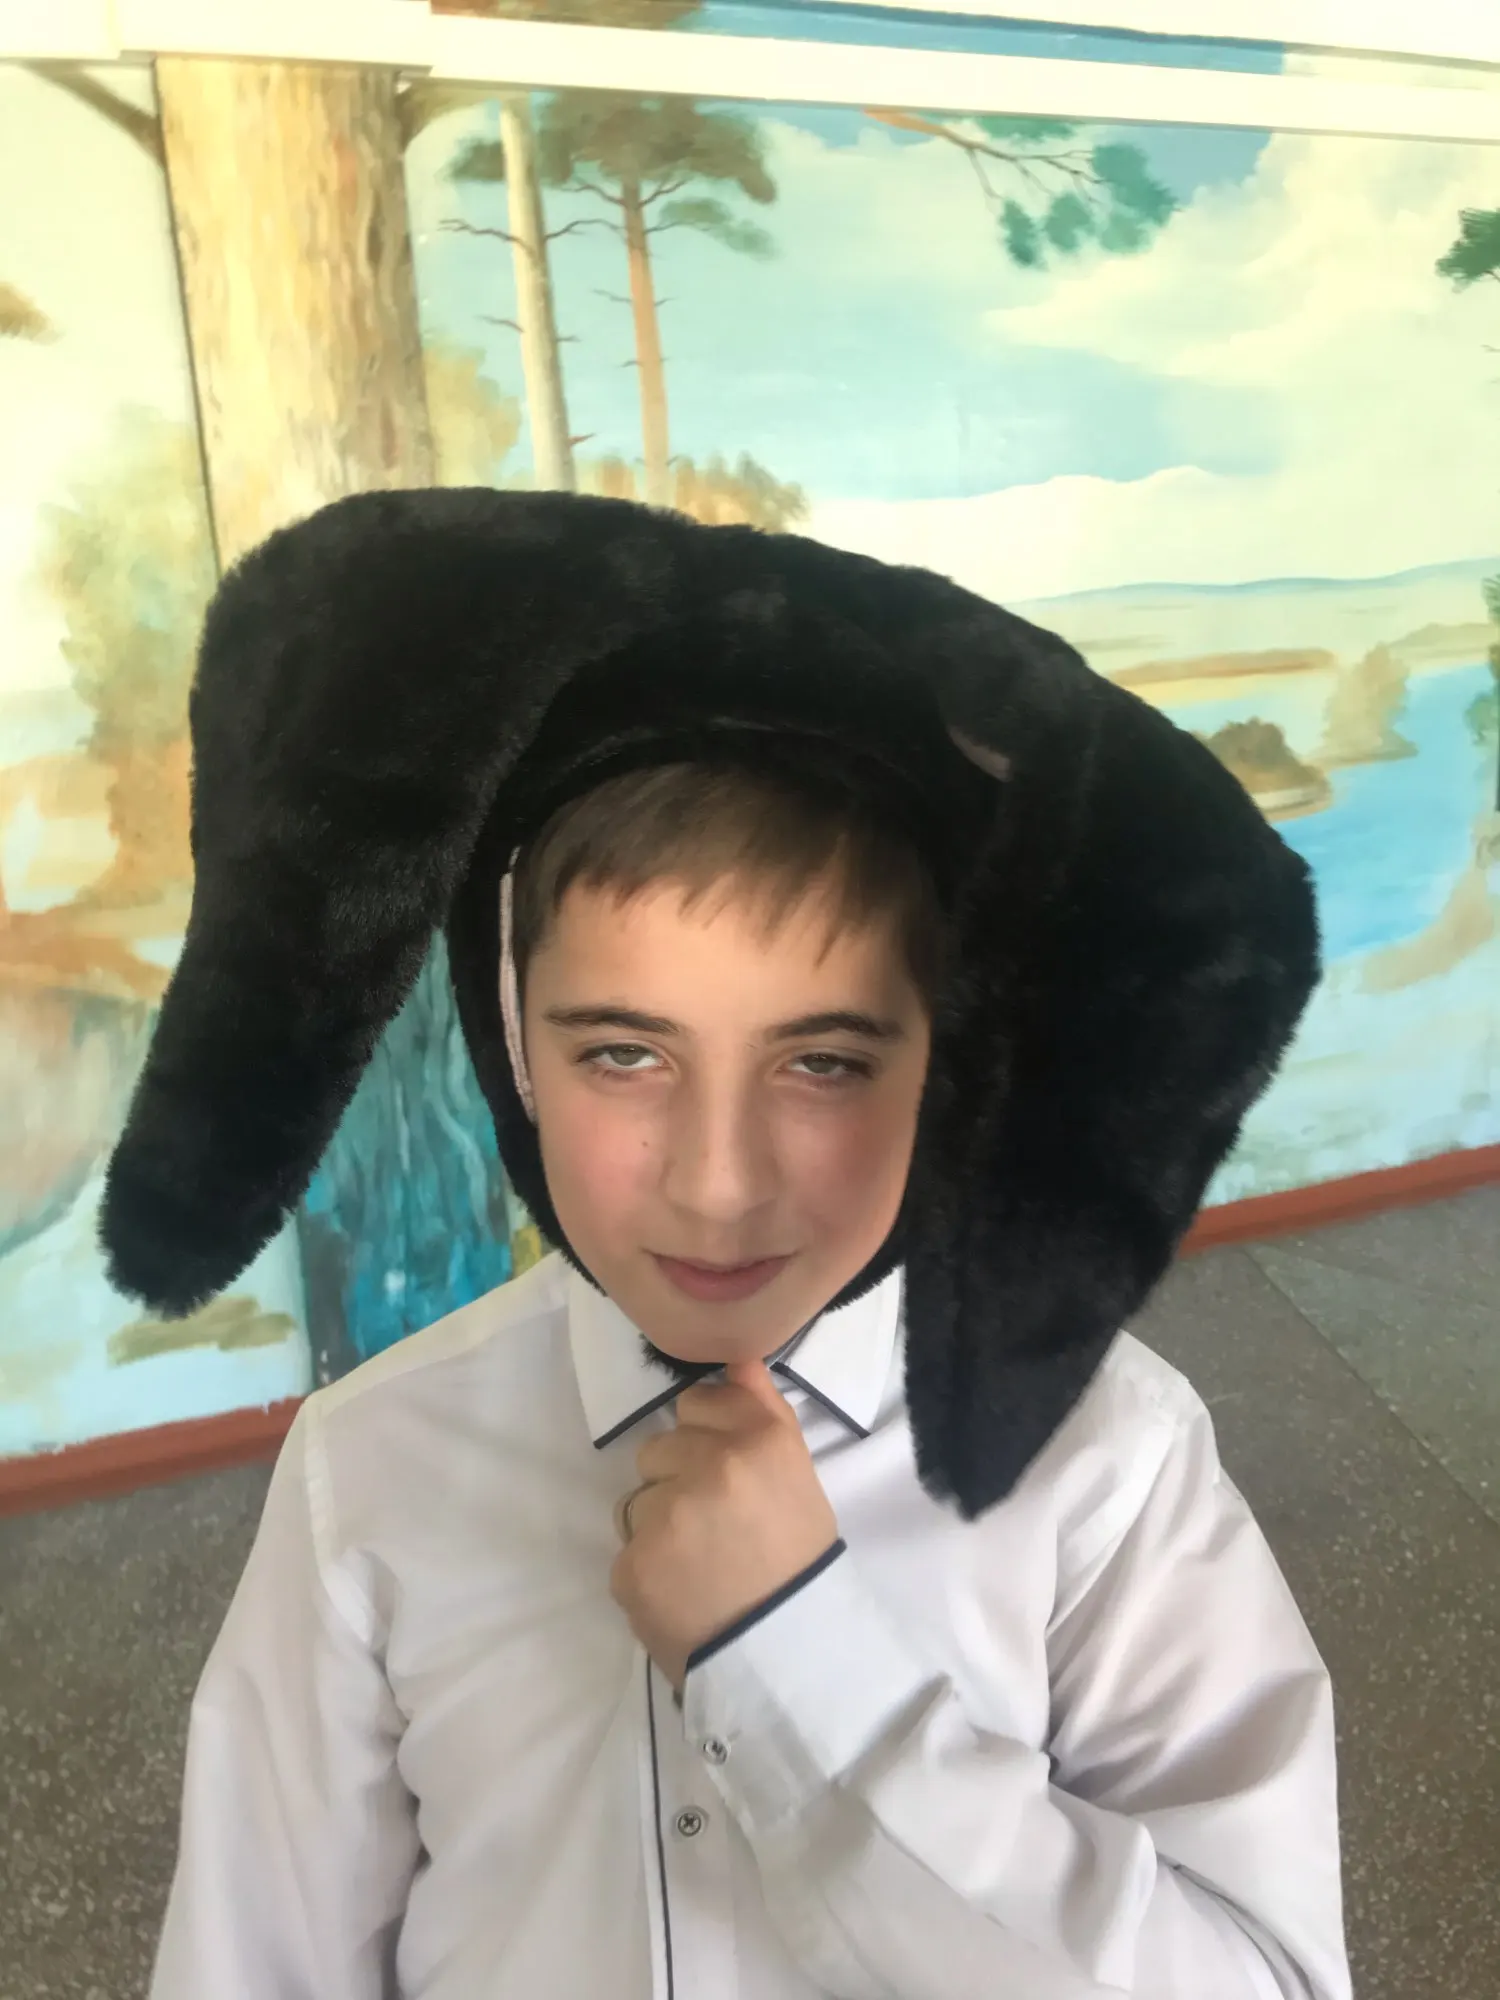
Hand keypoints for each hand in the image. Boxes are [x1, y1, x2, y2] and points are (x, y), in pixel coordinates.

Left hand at [609, 1360, 839, 1690]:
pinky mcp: (633, 1565)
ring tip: (700, 1565)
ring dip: (660, 1526)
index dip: (708, 1437)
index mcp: (761, 1441)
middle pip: (658, 1449)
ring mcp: (667, 1517)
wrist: (786, 1655)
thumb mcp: (796, 1475)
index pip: (697, 1403)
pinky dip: (649, 1571)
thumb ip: (761, 1409)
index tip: (727, 1473)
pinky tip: (682, 1592)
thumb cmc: (797, 1558)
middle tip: (717, 1528)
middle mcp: (712, 1467)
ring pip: (638, 1500)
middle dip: (679, 1482)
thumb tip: (735, 1357)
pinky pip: (628, 1549)